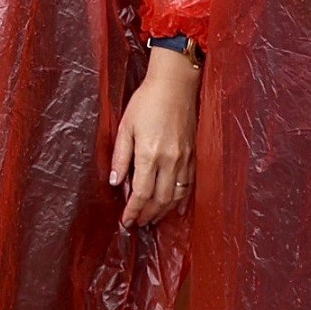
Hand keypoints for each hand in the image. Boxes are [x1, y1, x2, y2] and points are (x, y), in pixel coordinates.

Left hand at [110, 45, 198, 231]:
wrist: (175, 85)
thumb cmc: (146, 102)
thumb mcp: (125, 127)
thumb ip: (120, 157)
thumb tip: (116, 183)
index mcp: (149, 154)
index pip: (141, 193)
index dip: (133, 210)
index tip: (126, 221)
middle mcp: (170, 161)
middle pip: (159, 199)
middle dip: (147, 215)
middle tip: (137, 224)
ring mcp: (185, 159)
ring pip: (175, 196)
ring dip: (163, 211)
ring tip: (151, 219)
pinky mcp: (194, 155)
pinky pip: (188, 185)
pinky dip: (181, 200)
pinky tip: (174, 208)